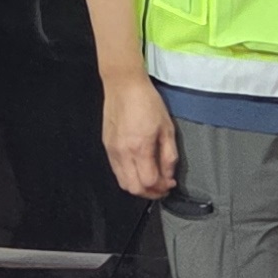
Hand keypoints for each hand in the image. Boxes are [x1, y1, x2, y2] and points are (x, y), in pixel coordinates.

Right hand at [102, 72, 181, 200]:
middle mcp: (123, 152)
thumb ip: (169, 155)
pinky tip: (138, 169)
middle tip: (161, 187)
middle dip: (149, 193)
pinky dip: (128, 176)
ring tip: (151, 180)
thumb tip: (168, 175)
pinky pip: (116, 171)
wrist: (123, 85)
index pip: (149, 182)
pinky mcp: (107, 146)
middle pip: (133, 188)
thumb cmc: (146, 101)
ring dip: (138, 187)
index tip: (170, 184)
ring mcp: (112, 150)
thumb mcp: (167, 128)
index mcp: (140, 147)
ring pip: (123, 182)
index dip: (161, 188)